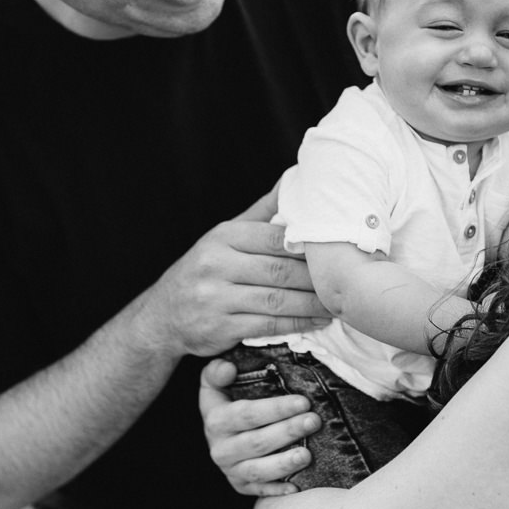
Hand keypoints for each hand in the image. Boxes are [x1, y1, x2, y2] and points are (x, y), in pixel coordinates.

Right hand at [133, 185, 332, 357]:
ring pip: (276, 300)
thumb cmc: (204, 269)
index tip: (337, 249)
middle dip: (316, 278)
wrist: (161, 316)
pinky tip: (317, 322)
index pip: (273, 237)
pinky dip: (297, 325)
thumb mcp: (223, 236)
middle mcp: (215, 265)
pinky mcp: (219, 328)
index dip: (308, 245)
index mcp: (222, 237)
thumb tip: (294, 180)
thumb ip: (261, 214)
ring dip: (313, 304)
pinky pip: (267, 326)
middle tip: (348, 280)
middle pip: (279, 270)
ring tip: (338, 303)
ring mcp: (215, 298)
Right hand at [199, 358, 321, 495]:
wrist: (217, 434)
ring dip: (284, 463)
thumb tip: (228, 367)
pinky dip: (277, 490)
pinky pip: (259, 491)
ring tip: (308, 455)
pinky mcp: (241, 486)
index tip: (303, 401)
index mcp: (216, 421)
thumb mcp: (213, 383)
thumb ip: (217, 372)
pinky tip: (297, 487)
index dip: (275, 408)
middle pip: (257, 442)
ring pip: (258, 471)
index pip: (247, 414)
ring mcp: (231, 470)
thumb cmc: (225, 401)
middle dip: (288, 431)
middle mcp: (221, 449)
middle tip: (314, 421)